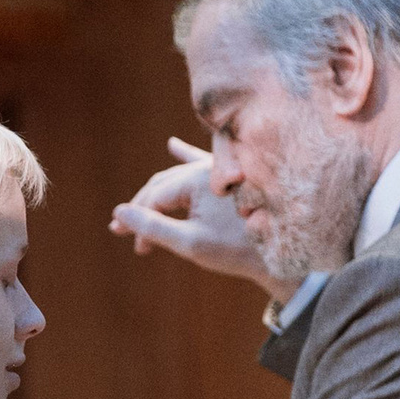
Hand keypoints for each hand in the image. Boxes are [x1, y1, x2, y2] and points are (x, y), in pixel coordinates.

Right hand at [107, 138, 301, 298]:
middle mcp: (207, 167)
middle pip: (164, 185)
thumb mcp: (190, 242)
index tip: (137, 248)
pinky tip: (173, 145)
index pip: (155, 197)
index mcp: (195, 179)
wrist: (281, 252)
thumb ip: (152, 227)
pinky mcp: (233, 177)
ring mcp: (220, 170)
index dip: (140, 222)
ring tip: (138, 203)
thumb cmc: (236, 250)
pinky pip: (203, 163)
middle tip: (127, 234)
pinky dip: (185, 156)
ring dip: (157, 191)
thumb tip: (118, 213)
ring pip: (179, 176)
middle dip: (144, 209)